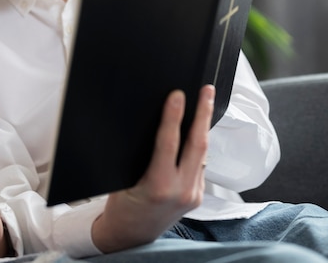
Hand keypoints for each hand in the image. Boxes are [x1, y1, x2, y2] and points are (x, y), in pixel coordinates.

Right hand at [91, 85, 213, 252]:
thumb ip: (142, 156)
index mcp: (157, 186)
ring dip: (204, 126)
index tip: (177, 95)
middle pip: (197, 144)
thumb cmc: (122, 206)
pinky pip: (200, 164)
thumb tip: (153, 124)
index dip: (173, 116)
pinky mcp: (197, 196)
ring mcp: (192, 194)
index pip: (168, 143)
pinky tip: (198, 130)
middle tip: (205, 91)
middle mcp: (180, 191)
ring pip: (202, 153)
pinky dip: (199, 145)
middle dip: (203, 113)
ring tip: (205, 103)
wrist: (132, 234)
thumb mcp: (123, 179)